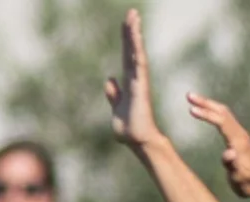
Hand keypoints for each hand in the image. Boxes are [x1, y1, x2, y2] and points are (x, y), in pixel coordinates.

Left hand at [105, 10, 164, 149]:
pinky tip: (136, 36)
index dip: (127, 39)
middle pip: (132, 49)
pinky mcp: (140, 87)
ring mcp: (139, 81)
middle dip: (132, 30)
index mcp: (129, 81)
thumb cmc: (128, 128)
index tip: (127, 22)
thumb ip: (114, 94)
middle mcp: (136, 78)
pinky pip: (139, 64)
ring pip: (137, 52)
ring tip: (134, 17)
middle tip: (132, 12)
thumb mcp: (117, 107)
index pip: (127, 55)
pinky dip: (137, 50)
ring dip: (135, 35)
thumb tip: (110, 80)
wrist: (136, 140)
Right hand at [189, 91, 249, 200]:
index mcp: (239, 141)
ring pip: (224, 112)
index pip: (222, 121)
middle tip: (188, 96)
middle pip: (223, 111)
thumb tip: (227, 153)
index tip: (191, 110)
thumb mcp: (241, 178)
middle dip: (206, 102)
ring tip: (193, 99)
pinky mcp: (238, 136)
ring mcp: (240, 133)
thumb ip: (234, 166)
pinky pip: (225, 117)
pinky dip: (214, 110)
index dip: (207, 114)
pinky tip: (206, 109)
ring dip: (209, 104)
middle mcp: (240, 133)